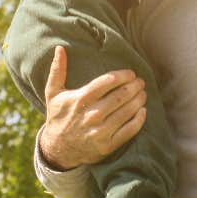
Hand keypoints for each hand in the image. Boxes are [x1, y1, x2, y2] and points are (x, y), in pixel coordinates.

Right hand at [38, 46, 147, 170]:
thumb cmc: (58, 116)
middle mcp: (91, 115)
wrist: (58, 149)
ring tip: (143, 93)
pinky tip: (142, 111)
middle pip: (119, 97)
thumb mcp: (53, 93)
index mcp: (79, 100)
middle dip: (134, 87)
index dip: (122, 76)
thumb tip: (59, 48)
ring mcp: (100, 132)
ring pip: (126, 112)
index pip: (106, 82)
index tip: (130, 73)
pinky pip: (128, 131)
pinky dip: (138, 120)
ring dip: (138, 100)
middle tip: (140, 82)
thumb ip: (57, 70)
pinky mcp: (107, 145)